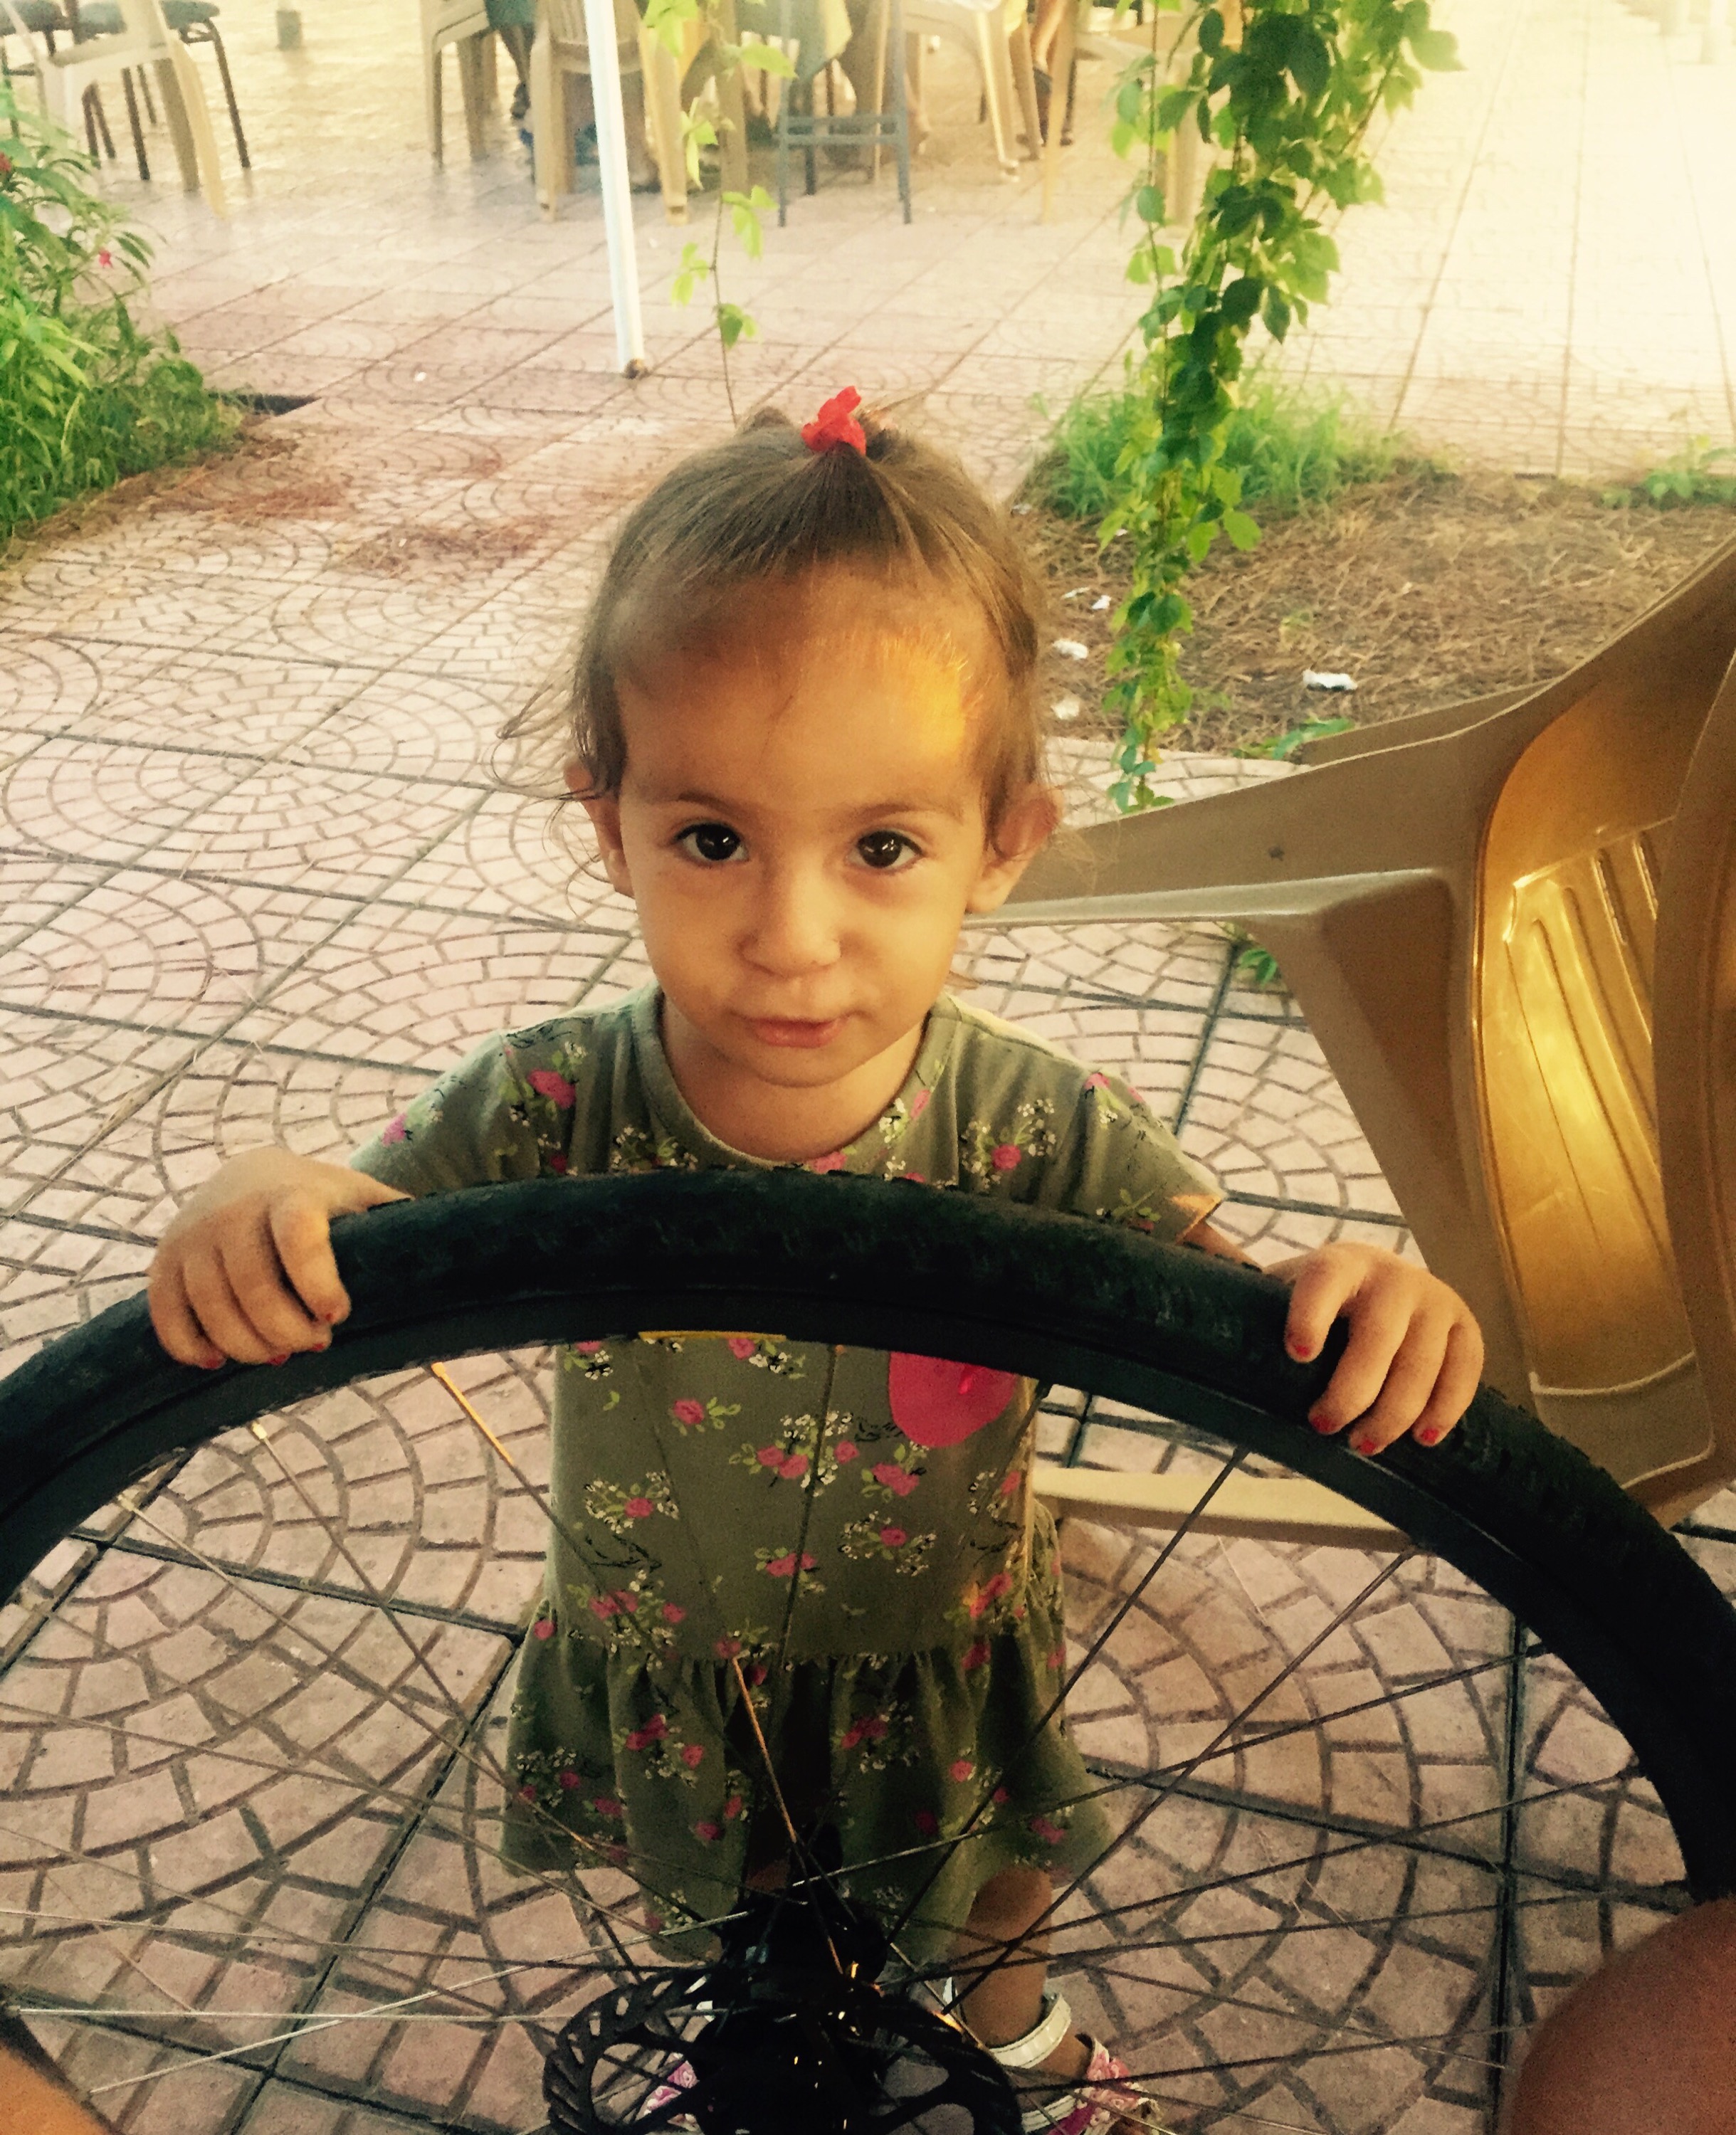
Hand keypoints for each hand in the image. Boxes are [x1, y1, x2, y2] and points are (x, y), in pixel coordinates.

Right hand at [148, 1148, 407, 1369]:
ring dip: (246, 1345)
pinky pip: (166, 1315)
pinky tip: (218, 1360)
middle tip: (316, 1344)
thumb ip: (395, 1215)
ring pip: (211, 1308)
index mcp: (291, 1192)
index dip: (316, 1280)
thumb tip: (458, 1243)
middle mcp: (233, 1211)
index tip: (337, 1315)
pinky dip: (189, 1346)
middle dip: (286, 1329)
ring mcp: (192, 1236)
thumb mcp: (359, 1195)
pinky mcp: (163, 1261)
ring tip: (277, 1353)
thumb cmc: (318, 1196)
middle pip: (252, 1285)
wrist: (247, 1172)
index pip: (298, 1234)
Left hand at [1267, 1242, 1482, 1452]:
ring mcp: (1434, 1298)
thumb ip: (1254, 1315)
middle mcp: (1392, 1275)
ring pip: (1421, 1364)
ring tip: (1365, 1444)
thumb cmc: (1321, 1304)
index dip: (1310, 1316)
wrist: (1378, 1282)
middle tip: (1323, 1425)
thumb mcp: (1285, 1296)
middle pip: (1377, 1338)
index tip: (1298, 1355)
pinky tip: (1423, 1437)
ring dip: (1394, 1413)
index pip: (1323, 1283)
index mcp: (1339, 1264)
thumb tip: (1209, 1355)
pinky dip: (1445, 1408)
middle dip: (1351, 1392)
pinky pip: (1464, 1371)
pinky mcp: (1465, 1325)